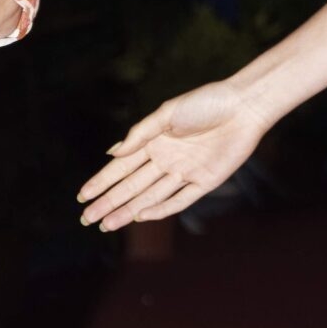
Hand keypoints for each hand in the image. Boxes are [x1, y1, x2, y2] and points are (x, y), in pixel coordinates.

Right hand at [77, 77, 268, 230]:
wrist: (244, 106)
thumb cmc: (205, 102)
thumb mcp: (167, 113)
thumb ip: (140, 134)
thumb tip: (112, 154)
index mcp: (153, 143)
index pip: (121, 168)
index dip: (101, 182)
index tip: (82, 197)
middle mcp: (166, 160)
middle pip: (131, 187)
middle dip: (109, 203)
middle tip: (87, 220)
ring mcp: (184, 173)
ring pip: (150, 197)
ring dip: (128, 211)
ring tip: (107, 225)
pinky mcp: (205, 182)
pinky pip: (180, 200)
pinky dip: (160, 209)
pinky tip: (140, 216)